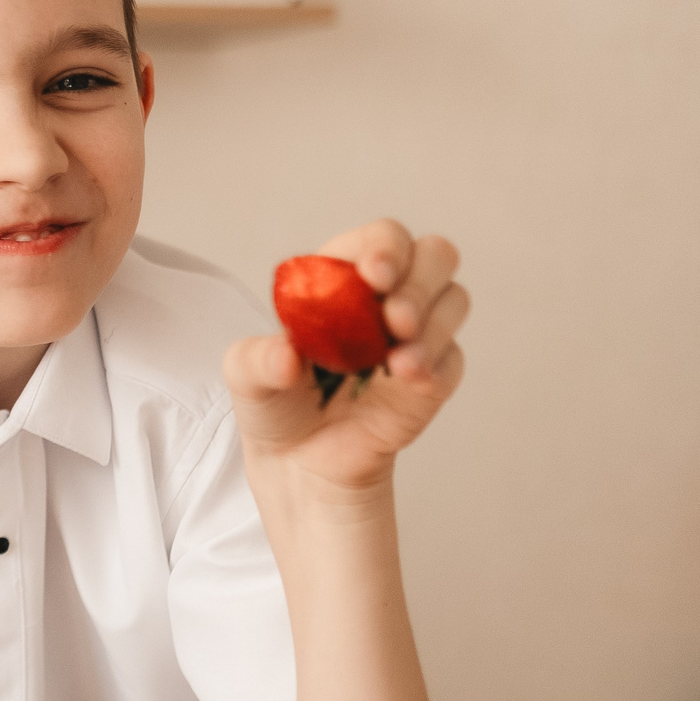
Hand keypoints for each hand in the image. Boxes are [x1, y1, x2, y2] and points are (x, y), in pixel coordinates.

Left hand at [225, 220, 469, 496]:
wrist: (297, 460)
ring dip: (434, 324)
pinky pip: (454, 359)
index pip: (381, 240)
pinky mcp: (433, 378)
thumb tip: (287, 356)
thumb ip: (256, 360)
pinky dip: (438, 363)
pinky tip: (409, 377)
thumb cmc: (274, 399)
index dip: (386, 248)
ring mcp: (415, 335)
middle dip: (420, 281)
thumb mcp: (245, 376)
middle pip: (434, 256)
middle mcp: (385, 297)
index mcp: (342, 277)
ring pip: (453, 300)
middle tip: (395, 318)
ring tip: (398, 361)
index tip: (375, 275)